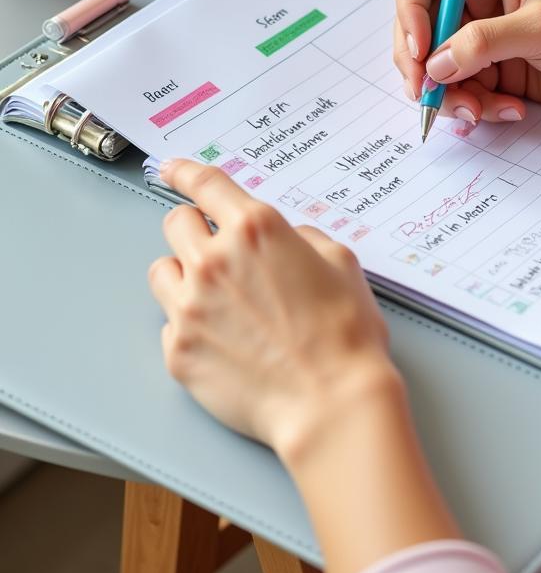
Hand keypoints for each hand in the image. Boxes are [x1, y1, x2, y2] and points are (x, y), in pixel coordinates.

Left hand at [148, 159, 396, 461]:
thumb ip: (305, 238)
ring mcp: (190, 307)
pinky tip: (224, 337)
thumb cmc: (346, 334)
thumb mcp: (342, 263)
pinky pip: (169, 321)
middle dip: (194, 228)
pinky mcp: (178, 351)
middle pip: (176, 223)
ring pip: (162, 271)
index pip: (206, 185)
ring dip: (185, 274)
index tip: (172, 169)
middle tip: (216, 247)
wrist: (330, 403)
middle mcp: (215, 261)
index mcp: (257, 230)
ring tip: (218, 296)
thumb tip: (287, 239)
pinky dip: (190, 322)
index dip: (186, 172)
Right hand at [392, 0, 540, 123]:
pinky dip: (474, 108)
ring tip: (483, 112)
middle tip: (434, 98)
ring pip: (435, 68)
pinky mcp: (494, 71)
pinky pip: (460, 92)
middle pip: (416, 28)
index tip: (419, 53)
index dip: (408, 12)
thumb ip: (485, 43)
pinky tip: (508, 112)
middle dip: (423, 67)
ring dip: (452, 95)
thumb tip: (436, 65)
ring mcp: (483, 37)